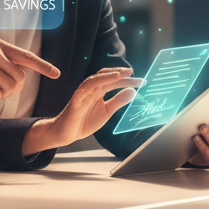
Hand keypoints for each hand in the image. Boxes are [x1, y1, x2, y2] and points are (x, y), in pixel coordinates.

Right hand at [22, 68, 142, 155]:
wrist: (67, 134)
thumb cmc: (85, 122)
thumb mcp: (106, 112)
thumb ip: (118, 102)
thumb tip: (133, 92)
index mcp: (99, 91)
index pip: (114, 81)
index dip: (127, 80)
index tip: (141, 81)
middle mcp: (92, 88)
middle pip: (107, 77)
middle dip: (121, 74)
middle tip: (135, 75)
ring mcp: (84, 91)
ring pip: (97, 78)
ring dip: (110, 75)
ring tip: (123, 74)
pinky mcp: (77, 97)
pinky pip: (87, 86)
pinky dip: (98, 81)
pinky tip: (108, 80)